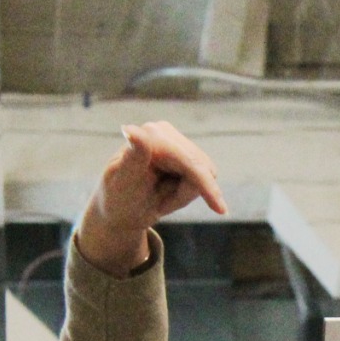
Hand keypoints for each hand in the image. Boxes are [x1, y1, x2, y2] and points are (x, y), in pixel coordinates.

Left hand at [72, 121, 227, 272]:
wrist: (121, 209)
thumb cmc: (118, 199)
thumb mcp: (122, 182)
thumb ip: (133, 157)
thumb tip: (131, 130)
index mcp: (149, 136)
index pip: (189, 163)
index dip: (207, 187)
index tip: (221, 210)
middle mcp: (164, 131)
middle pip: (201, 170)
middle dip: (183, 195)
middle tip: (159, 205)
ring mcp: (176, 140)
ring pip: (207, 174)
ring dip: (185, 194)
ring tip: (161, 197)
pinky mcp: (186, 150)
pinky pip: (205, 176)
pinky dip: (188, 190)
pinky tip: (169, 190)